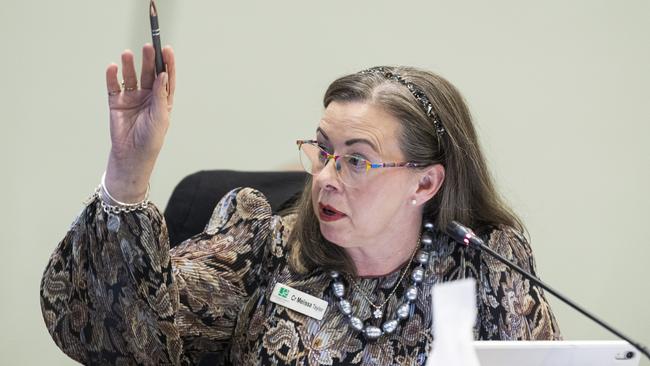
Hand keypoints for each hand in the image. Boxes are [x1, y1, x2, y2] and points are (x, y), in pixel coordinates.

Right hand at [104, 44, 175, 201]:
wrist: (132, 155)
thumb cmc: (151, 139)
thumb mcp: (160, 117)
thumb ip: (160, 95)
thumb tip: (163, 75)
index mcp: (162, 100)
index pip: (166, 78)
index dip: (167, 63)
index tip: (167, 49)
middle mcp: (148, 96)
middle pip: (149, 73)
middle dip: (149, 60)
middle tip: (148, 47)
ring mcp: (132, 98)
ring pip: (131, 77)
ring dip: (129, 65)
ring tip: (128, 54)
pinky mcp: (117, 103)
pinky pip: (114, 86)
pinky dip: (112, 77)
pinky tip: (113, 68)